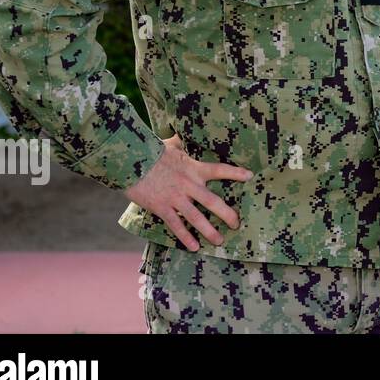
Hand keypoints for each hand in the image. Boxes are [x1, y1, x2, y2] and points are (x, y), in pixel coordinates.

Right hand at [124, 135, 252, 251]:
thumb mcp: (171, 145)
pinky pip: (176, 225)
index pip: (220, 170)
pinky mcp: (162, 208)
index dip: (236, 173)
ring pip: (197, 218)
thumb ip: (181, 143)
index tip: (250, 176)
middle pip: (213, 202)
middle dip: (228, 215)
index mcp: (194, 168)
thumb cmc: (151, 151)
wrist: (129, 162)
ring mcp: (176, 198)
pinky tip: (194, 247)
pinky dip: (185, 237)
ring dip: (209, 231)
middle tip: (237, 224)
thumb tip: (182, 132)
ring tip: (219, 241)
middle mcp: (189, 185)